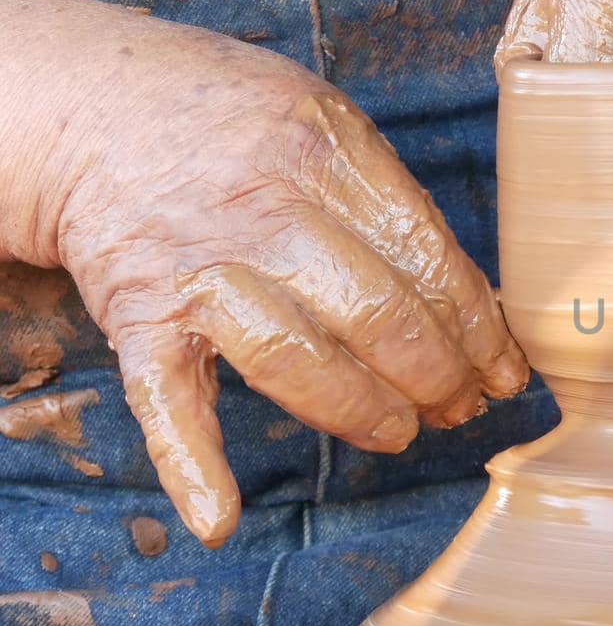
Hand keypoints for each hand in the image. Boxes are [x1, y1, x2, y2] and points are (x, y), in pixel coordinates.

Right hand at [0, 0, 528, 546]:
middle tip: (463, 407)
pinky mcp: (139, 315)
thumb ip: (387, 200)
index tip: (506, 368)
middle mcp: (265, 208)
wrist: (93, 107)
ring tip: (401, 432)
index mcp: (326, 152)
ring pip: (295, 359)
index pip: (427, 255)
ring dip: (361, 412)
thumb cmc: (235, 122)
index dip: (479, 326)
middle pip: (377, 312)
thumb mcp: (324, 120)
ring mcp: (199, 265)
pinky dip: (189, 462)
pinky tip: (221, 517)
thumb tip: (475, 297)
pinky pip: (165, 397)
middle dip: (437, 376)